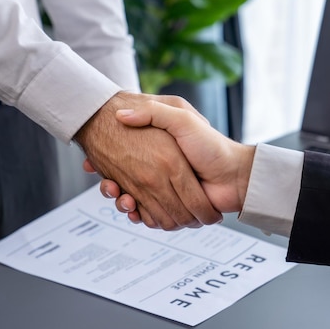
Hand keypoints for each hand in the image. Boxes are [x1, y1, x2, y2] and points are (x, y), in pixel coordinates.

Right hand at [93, 100, 255, 222]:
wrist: (234, 174)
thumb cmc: (210, 144)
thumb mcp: (180, 116)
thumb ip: (153, 112)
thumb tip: (123, 115)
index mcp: (158, 154)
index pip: (124, 159)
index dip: (107, 164)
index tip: (94, 164)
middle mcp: (159, 173)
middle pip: (124, 182)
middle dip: (112, 186)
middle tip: (108, 183)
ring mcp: (164, 192)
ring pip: (132, 200)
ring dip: (122, 202)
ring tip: (121, 197)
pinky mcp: (171, 210)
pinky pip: (147, 216)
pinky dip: (138, 216)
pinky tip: (132, 209)